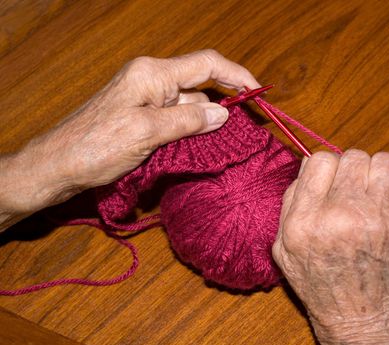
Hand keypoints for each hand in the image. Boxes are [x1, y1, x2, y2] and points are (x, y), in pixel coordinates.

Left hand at [0, 49, 259, 229]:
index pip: (206, 64)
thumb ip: (187, 121)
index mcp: (153, 74)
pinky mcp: (144, 116)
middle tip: (247, 126)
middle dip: (225, 102)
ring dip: (208, 122)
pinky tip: (203, 145)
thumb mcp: (147, 133)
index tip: (258, 93)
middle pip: (201, 84)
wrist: (60, 166)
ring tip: (227, 143)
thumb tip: (223, 114)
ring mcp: (147, 99)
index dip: (236, 75)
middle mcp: (152, 80)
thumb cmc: (95, 147)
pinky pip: (177, 118)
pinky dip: (192, 130)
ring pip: (190, 105)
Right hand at [273, 150, 388, 344]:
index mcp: (305, 221)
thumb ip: (291, 204)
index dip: (325, 168)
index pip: (319, 161)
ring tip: (372, 192)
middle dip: (351, 171)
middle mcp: (341, 215)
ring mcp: (379, 219)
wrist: (364, 325)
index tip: (329, 181)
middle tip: (352, 190)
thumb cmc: (323, 288)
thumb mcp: (286, 250)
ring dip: (377, 173)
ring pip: (384, 162)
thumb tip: (310, 168)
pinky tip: (387, 215)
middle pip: (352, 157)